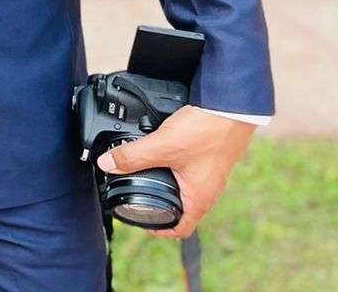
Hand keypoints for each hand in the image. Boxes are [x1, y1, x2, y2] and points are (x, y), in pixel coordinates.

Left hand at [96, 105, 256, 237]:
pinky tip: (164, 154)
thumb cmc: (207, 132)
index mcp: (199, 198)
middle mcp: (209, 191)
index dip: (160, 230)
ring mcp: (212, 174)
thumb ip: (133, 156)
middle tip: (139, 197)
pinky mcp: (211, 158)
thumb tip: (106, 164)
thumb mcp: (162, 146)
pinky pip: (191, 171)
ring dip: (168, 186)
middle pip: (183, 209)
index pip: (182, 229)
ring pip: (187, 188)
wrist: (231, 108)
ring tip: (148, 176)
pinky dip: (175, 168)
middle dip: (161, 206)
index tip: (142, 222)